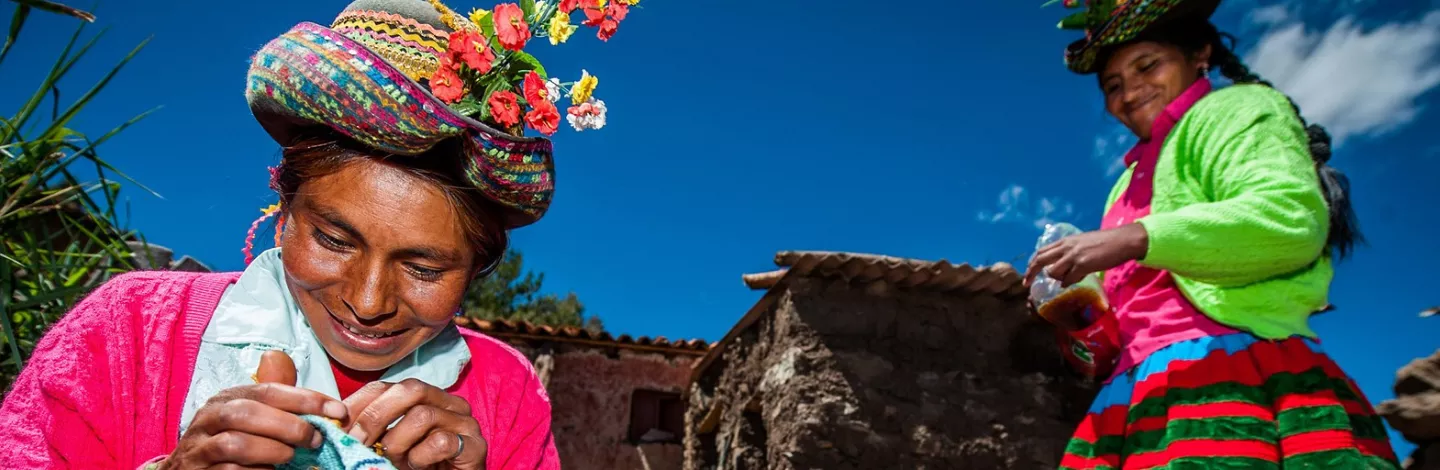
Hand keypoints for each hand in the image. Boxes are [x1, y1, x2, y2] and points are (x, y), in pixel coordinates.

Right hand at [163, 351, 347, 468]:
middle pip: (247, 413)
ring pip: (234, 444)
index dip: (306, 399)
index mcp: (229, 397)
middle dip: (288, 426)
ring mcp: (199, 446)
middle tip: (314, 439)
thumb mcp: (253, 414)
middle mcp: (210, 417)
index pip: (269, 390)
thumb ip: (280, 402)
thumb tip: (318, 393)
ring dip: (271, 451)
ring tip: (291, 457)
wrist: (191, 469)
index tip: (338, 410)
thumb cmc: (231, 439)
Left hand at [345, 379, 486, 469]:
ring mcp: (464, 422)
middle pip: (410, 389)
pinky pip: (441, 441)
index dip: (358, 402)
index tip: (336, 424)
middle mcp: (448, 402)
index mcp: (424, 397)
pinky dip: (420, 456)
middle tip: (356, 441)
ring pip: (423, 415)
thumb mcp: (388, 446)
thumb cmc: (418, 468)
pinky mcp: (475, 445)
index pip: (386, 386)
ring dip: (397, 441)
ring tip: (391, 459)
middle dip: (375, 416)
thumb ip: (370, 432)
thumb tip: (334, 423)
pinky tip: (417, 466)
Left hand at [1024, 223, 1148, 287]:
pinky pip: (1068, 279)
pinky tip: (1074, 281)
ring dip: (1057, 278)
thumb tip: (1063, 271)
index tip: (1027, 273)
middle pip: (1040, 260)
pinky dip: (1068, 283)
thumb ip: (1070, 253)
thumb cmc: (1105, 243)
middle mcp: (1066, 247)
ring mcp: (1073, 256)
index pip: (1041, 251)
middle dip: (1030, 273)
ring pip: (1053, 272)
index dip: (1032, 263)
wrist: (1122, 241)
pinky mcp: (1083, 264)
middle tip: (1026, 284)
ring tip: (1069, 277)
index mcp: (1065, 241)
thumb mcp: (1082, 243)